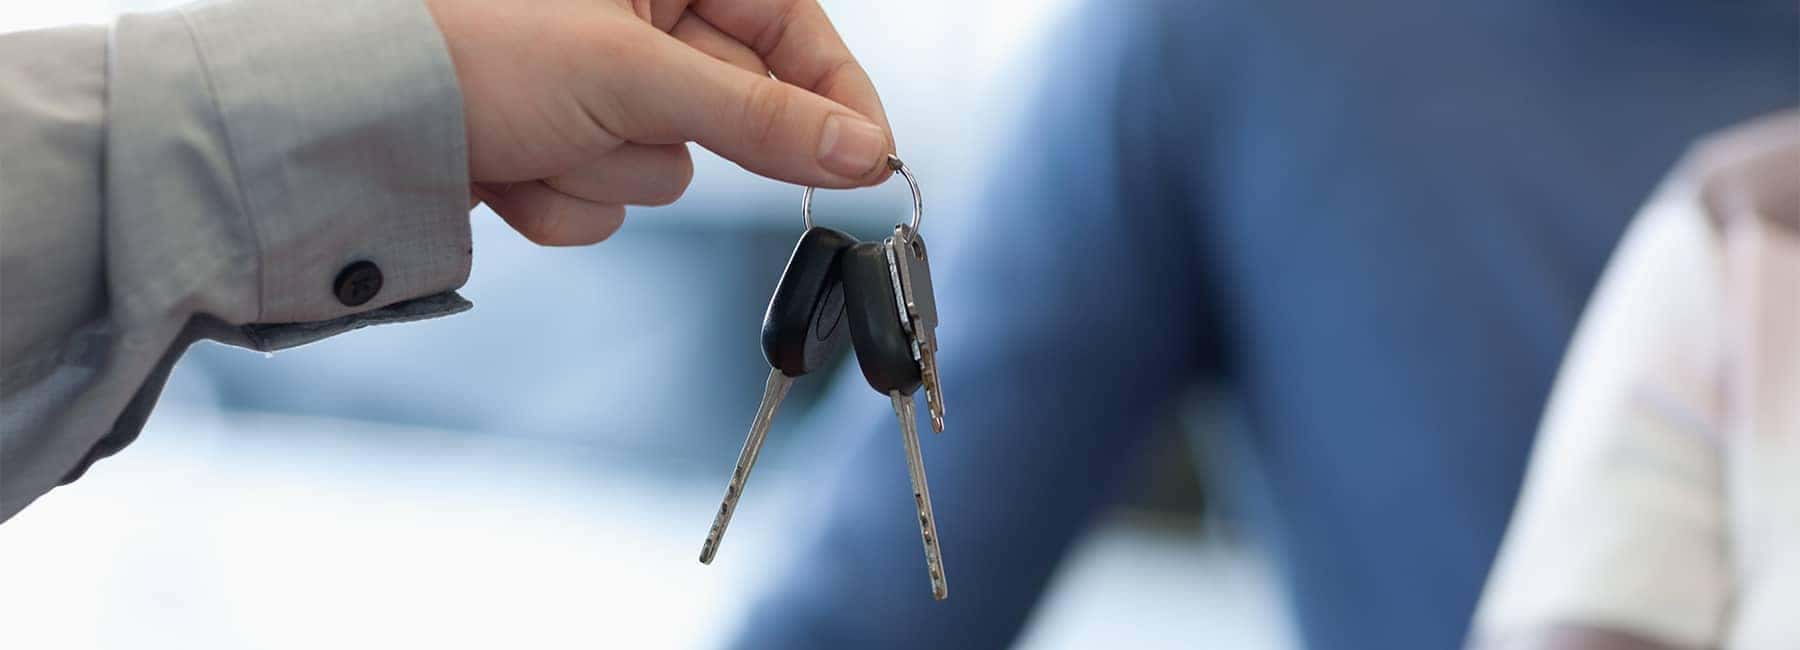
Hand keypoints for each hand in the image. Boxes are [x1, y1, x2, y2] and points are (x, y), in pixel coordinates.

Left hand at [425, 0, 894, 244]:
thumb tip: (864, 150)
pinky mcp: (556, 146)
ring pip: (664, 167)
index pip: (791, 26)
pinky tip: (507, 167)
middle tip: (625, 121)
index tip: (870, 158)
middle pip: (729, 109)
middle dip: (667, 134)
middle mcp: (633, 19)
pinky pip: (605, 200)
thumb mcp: (635, 75)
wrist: (343, 115)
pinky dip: (561, 198)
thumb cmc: (469, 46)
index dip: (833, 95)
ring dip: (604, 171)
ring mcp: (592, 88)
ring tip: (538, 133)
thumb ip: (760, 119)